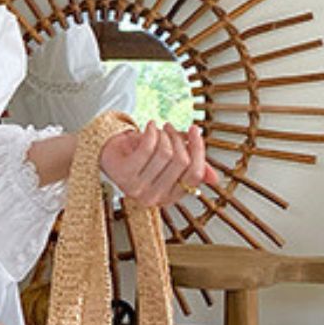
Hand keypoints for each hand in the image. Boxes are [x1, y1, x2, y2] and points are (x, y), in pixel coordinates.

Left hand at [98, 120, 216, 207]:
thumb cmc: (141, 159)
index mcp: (169, 197)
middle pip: (181, 161)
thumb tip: (214, 179)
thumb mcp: (169, 165)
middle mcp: (154, 198)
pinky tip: (149, 126)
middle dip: (179, 138)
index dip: (198, 150)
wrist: (110, 155)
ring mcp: (137, 188)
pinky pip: (148, 146)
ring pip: (166, 152)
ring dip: (164, 134)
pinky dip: (151, 131)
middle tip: (171, 127)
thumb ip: (192, 170)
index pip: (194, 174)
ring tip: (158, 129)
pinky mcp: (124, 174)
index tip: (196, 131)